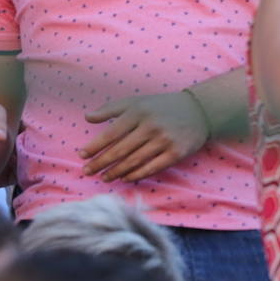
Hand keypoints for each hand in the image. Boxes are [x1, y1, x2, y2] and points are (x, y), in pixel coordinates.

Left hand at [81, 91, 209, 182]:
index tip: (81, 156)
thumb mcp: (136, 102)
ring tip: (104, 177)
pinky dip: (136, 175)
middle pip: (120, 150)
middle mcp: (151, 126)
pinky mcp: (176, 153)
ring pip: (134, 161)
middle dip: (101, 163)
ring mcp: (164, 140)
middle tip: (87, 172)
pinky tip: (125, 178)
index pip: (111, 133)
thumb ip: (111, 109)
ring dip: (116, 171)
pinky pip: (151, 168)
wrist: (197, 111)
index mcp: (139, 112)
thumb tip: (87, 117)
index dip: (94, 146)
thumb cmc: (160, 107)